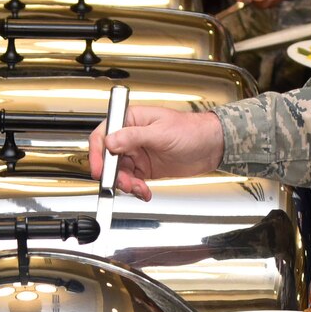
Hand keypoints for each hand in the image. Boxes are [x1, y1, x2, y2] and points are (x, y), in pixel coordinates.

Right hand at [85, 105, 223, 199]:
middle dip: (114, 174)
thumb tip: (111, 141)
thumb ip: (133, 137)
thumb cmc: (191, 130)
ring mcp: (138, 153)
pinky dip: (136, 189)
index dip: (98, 152)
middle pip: (109, 158)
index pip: (104, 134)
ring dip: (126, 184)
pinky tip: (144, 191)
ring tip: (138, 188)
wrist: (211, 147)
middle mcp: (131, 137)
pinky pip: (132, 181)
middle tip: (124, 183)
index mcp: (131, 120)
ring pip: (120, 172)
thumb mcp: (161, 132)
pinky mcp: (145, 168)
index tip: (99, 168)